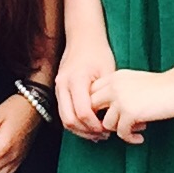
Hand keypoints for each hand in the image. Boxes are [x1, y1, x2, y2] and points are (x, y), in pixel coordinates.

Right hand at [56, 26, 115, 140]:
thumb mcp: (108, 72)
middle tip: (104, 135)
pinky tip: (90, 125)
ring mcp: (58, 88)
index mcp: (76, 80)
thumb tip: (115, 117)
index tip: (109, 128)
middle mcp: (63, 85)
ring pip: (64, 119)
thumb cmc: (98, 52)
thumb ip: (107, 96)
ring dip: (80, 130)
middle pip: (70, 120)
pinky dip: (76, 122)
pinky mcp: (59, 90)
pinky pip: (64, 112)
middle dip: (87, 132)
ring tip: (98, 133)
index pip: (83, 112)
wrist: (82, 37)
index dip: (96, 125)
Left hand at [95, 66, 173, 147]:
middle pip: (92, 107)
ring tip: (134, 131)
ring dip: (118, 131)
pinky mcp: (130, 112)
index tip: (109, 116)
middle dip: (100, 120)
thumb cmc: (164, 86)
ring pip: (105, 123)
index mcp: (115, 77)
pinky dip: (130, 138)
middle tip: (115, 128)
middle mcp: (114, 86)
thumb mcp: (137, 82)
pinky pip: (121, 133)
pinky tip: (139, 139)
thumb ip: (122, 91)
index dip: (97, 107)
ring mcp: (120, 99)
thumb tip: (111, 112)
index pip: (92, 92)